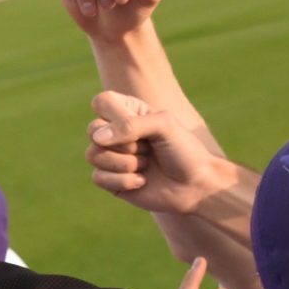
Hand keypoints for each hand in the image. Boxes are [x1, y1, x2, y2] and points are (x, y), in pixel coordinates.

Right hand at [88, 91, 242, 217]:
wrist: (195, 186)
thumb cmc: (183, 151)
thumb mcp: (164, 126)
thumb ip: (130, 124)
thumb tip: (97, 138)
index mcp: (128, 112)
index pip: (101, 102)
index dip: (114, 116)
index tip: (139, 126)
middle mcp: (116, 133)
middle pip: (92, 130)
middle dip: (124, 144)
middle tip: (147, 149)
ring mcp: (111, 157)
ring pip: (93, 155)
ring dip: (125, 164)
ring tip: (146, 166)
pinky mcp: (110, 180)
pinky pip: (98, 177)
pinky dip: (124, 181)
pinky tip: (142, 181)